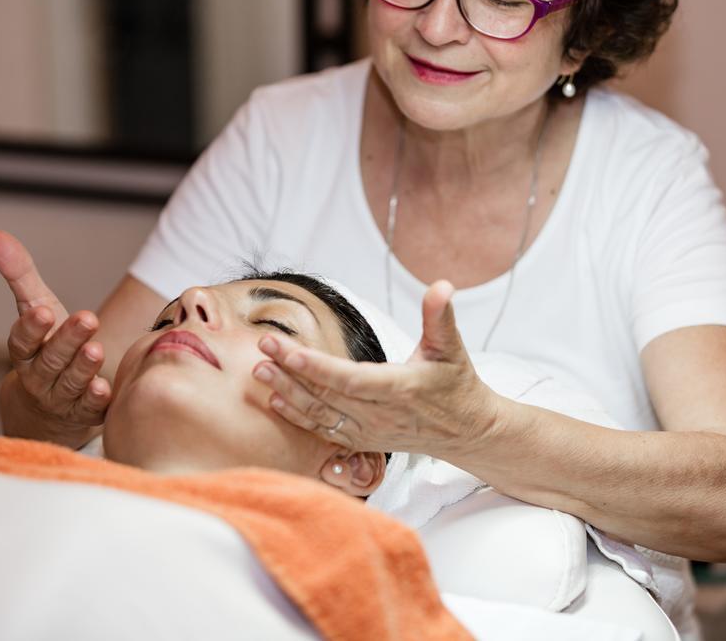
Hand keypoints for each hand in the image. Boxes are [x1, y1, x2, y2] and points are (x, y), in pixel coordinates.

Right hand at [0, 231, 110, 431]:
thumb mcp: (35, 308)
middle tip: (87, 319)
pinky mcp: (86, 414)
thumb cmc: (46, 345)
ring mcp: (62, 398)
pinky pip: (90, 409)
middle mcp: (40, 377)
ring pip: (71, 383)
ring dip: (83, 368)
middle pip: (51, 360)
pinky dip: (97, 400)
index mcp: (26, 351)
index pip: (21, 341)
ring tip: (96, 350)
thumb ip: (20, 275)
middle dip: (67, 340)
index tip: (41, 311)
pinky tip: (105, 389)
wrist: (53, 404)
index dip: (30, 327)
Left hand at [251, 281, 494, 455]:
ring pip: (319, 414)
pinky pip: (323, 430)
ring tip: (259, 370)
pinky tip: (275, 399)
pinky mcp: (362, 440)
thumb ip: (441, 317)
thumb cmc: (457, 384)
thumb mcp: (452, 348)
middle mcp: (380, 415)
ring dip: (287, 392)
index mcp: (400, 389)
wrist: (466, 431)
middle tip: (262, 346)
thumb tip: (442, 285)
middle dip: (290, 370)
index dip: (314, 365)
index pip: (349, 379)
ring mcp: (369, 431)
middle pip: (325, 394)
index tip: (285, 347)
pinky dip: (298, 415)